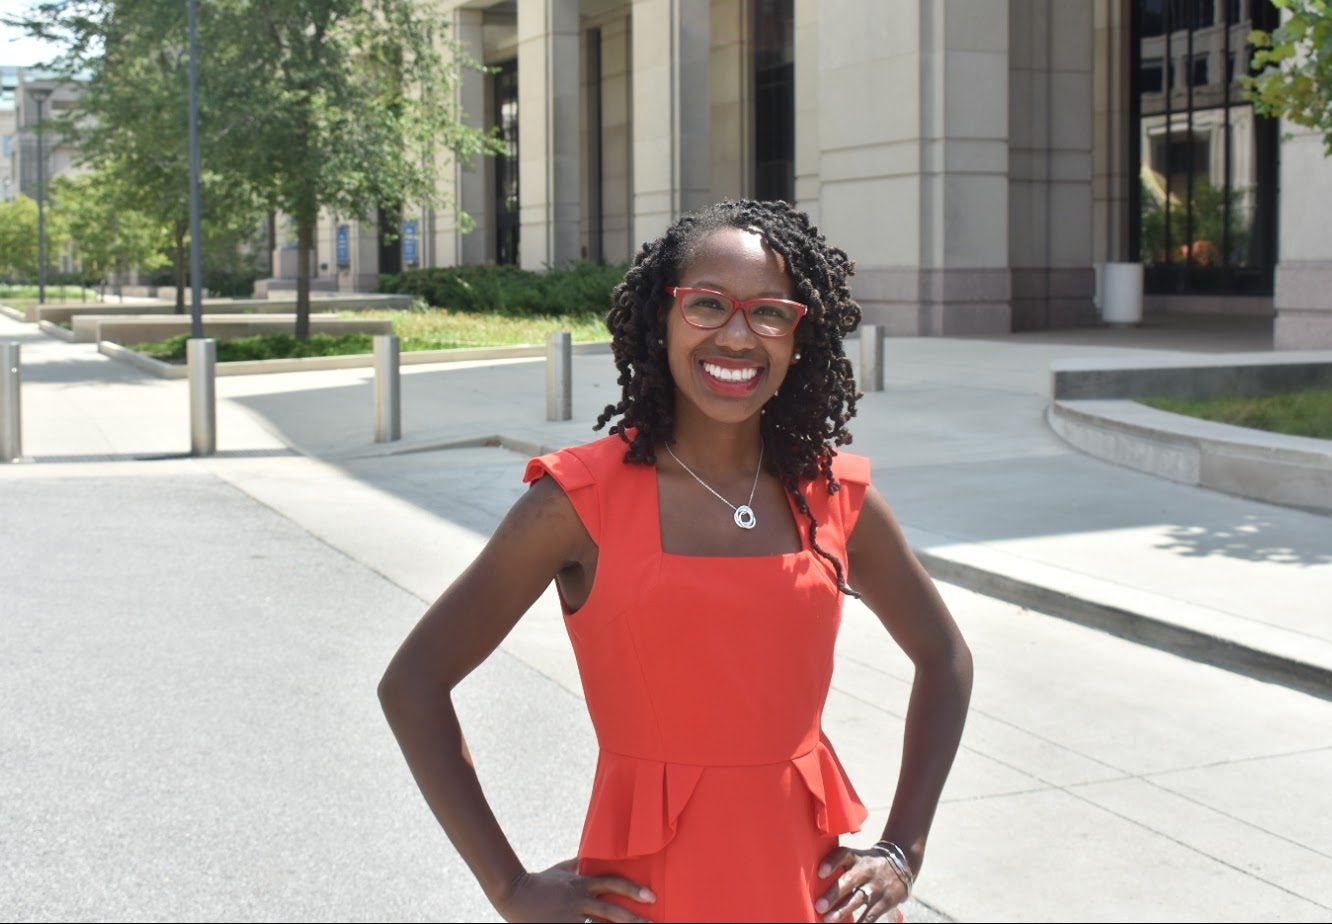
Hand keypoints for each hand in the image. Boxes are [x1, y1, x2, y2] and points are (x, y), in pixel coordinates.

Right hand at [494, 858, 656, 922]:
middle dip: (634, 919)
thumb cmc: (539, 881)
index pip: (612, 883)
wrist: (513, 894)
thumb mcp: (560, 869)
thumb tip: (590, 858)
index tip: (651, 896)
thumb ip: (577, 864)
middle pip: (611, 910)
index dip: (633, 889)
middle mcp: (579, 900)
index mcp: (582, 883)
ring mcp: (570, 917)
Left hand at [813, 846, 907, 922]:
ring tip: (829, 919)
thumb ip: (839, 866)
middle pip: (848, 881)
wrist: (902, 861)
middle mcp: (866, 869)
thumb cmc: (868, 863)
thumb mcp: (857, 857)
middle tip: (819, 906)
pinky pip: (872, 914)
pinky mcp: (887, 900)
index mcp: (856, 857)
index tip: (820, 872)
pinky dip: (861, 922)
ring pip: (858, 899)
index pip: (843, 855)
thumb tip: (814, 880)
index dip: (831, 863)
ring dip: (843, 911)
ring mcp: (877, 885)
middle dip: (833, 894)